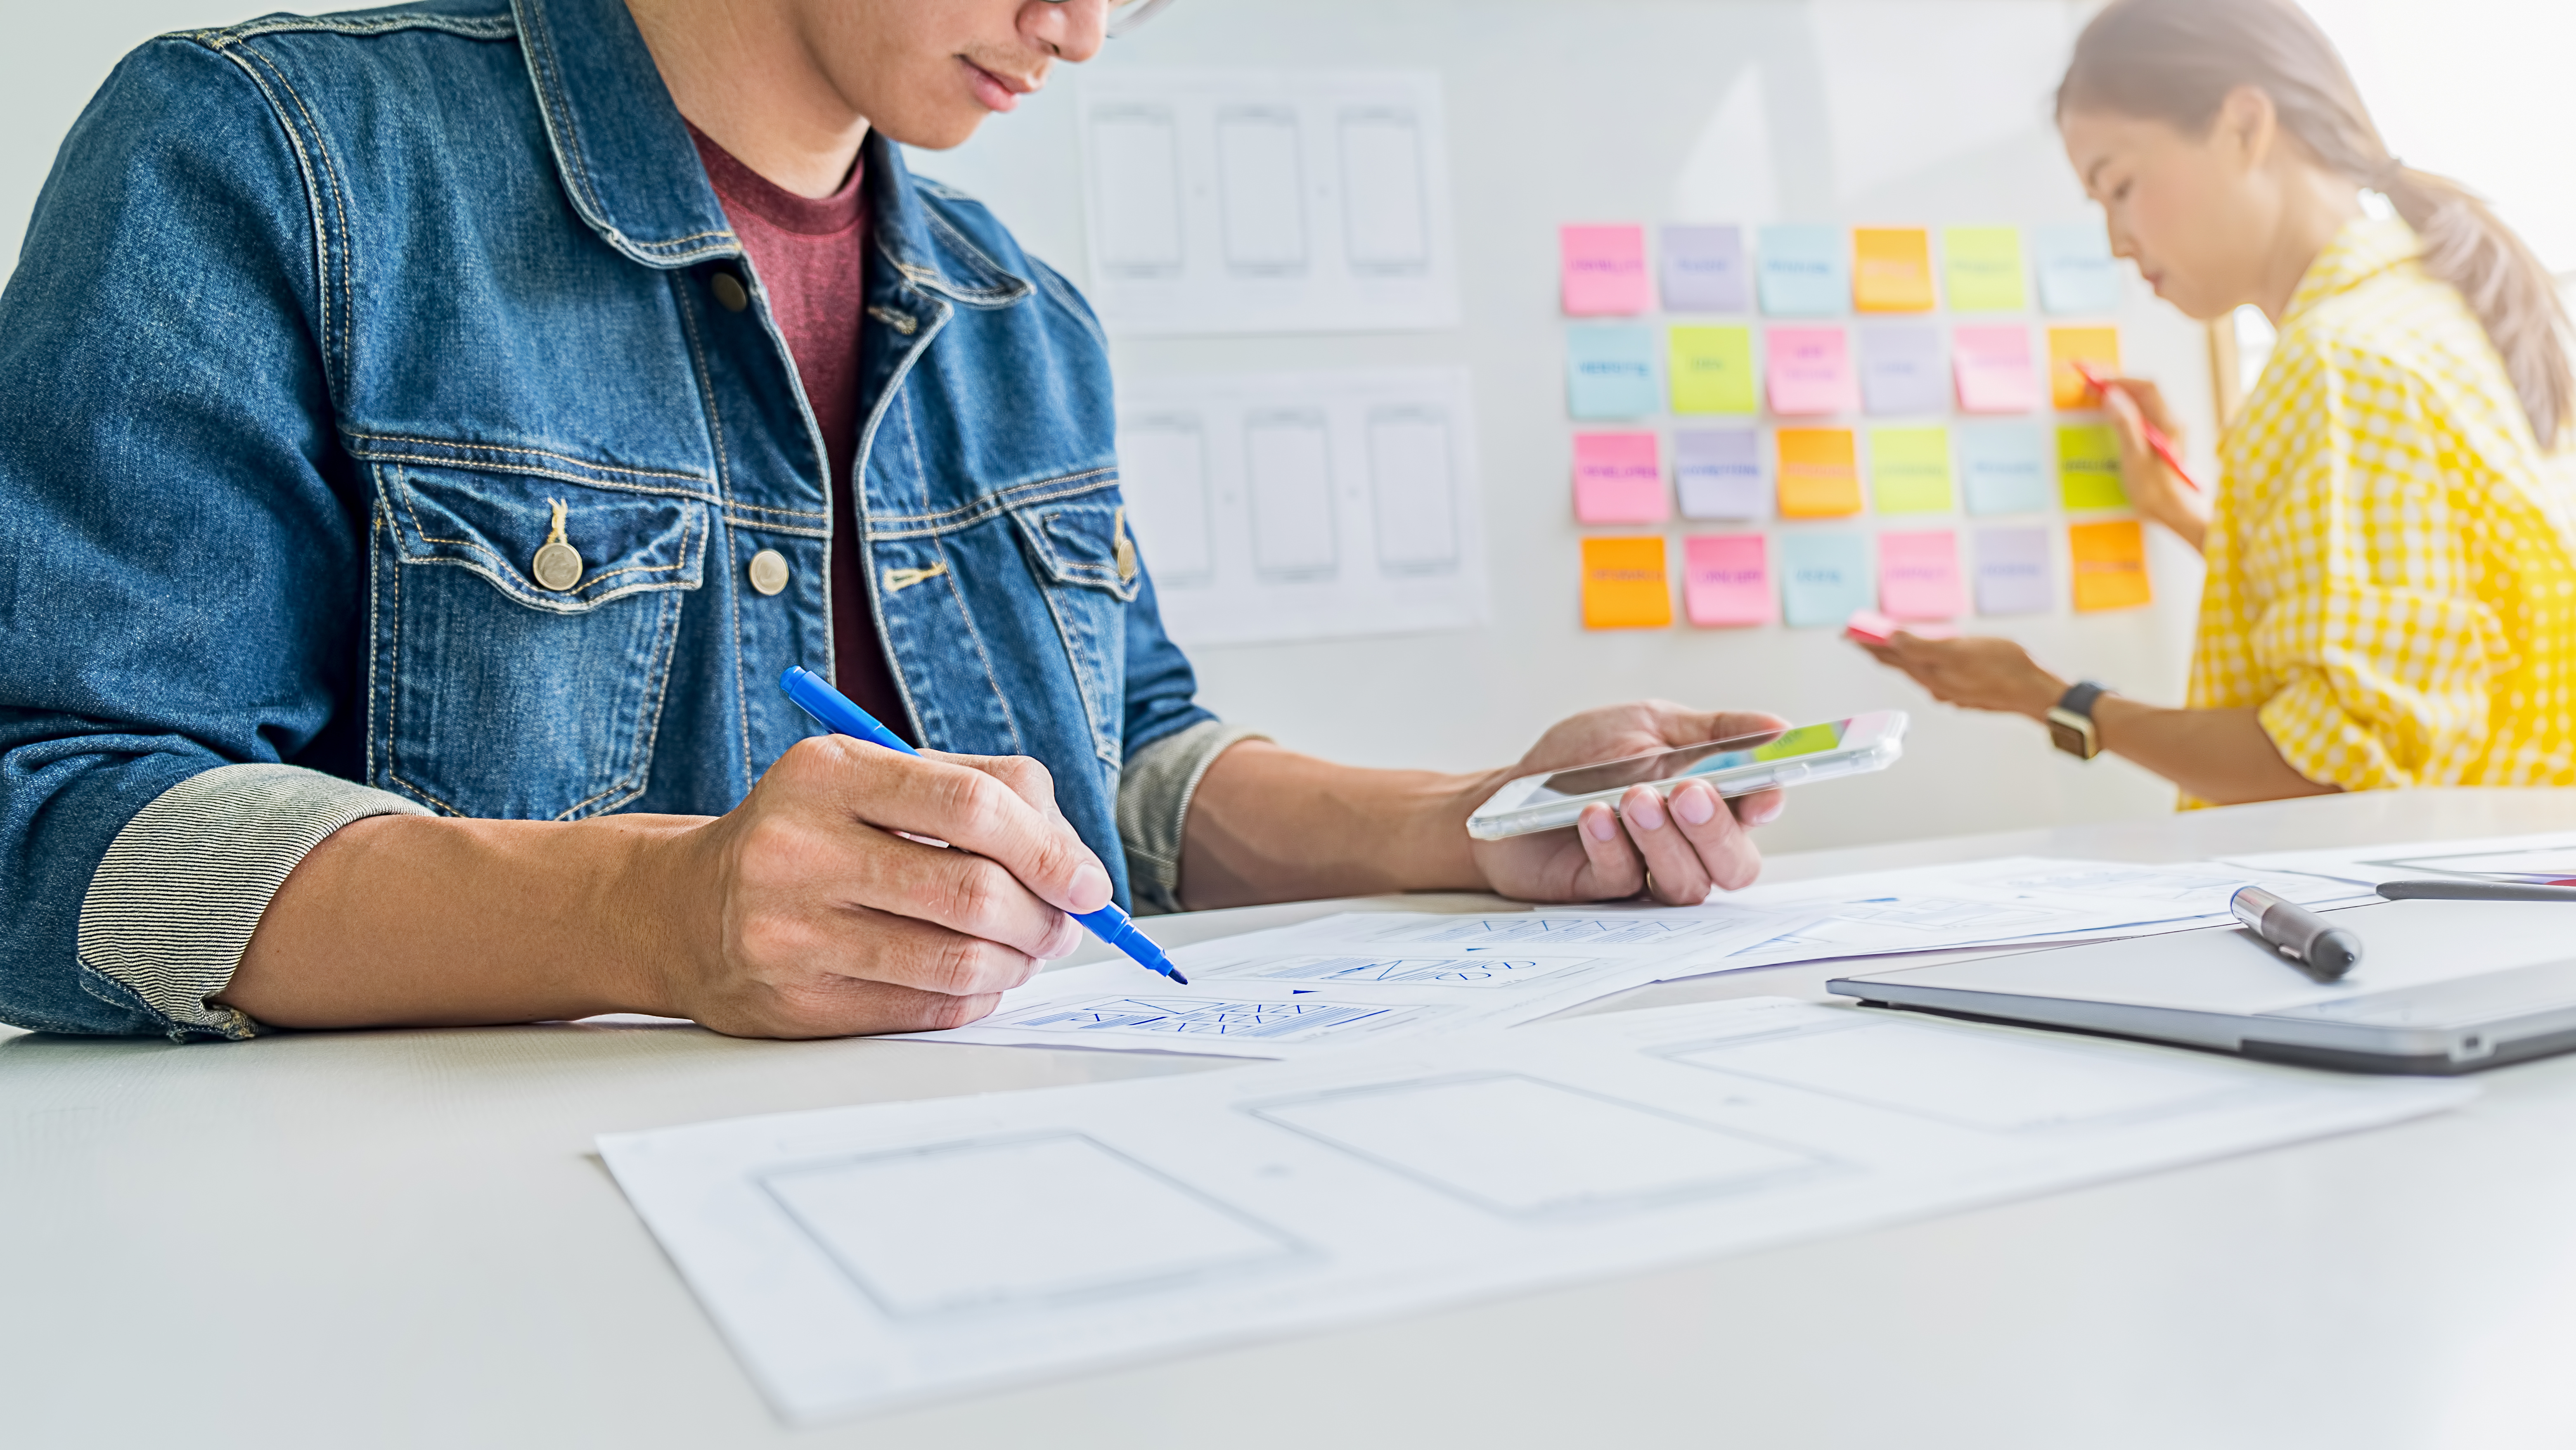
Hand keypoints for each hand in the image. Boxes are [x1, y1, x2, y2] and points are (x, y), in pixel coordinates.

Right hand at [638, 736, 1106, 1037]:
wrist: (682, 909)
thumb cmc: (808, 836)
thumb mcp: (876, 780)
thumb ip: (982, 792)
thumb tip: (1076, 863)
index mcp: (828, 773)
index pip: (973, 805)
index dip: (1051, 850)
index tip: (1090, 883)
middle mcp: (799, 849)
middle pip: (975, 893)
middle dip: (1045, 918)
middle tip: (1064, 925)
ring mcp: (791, 932)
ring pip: (959, 962)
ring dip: (1019, 964)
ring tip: (1024, 952)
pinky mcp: (796, 1004)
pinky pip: (928, 1011)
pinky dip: (977, 998)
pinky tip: (976, 978)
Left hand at [1469, 700, 1789, 906]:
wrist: (1505, 792)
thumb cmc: (1576, 761)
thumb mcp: (1648, 725)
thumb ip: (1714, 731)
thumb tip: (1777, 728)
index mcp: (1706, 804)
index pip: (1755, 816)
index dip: (1766, 806)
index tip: (1760, 792)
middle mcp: (1684, 846)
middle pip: (1734, 865)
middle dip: (1717, 830)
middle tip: (1689, 793)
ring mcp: (1646, 873)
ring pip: (1686, 882)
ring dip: (1664, 838)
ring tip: (1634, 798)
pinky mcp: (1603, 892)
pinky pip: (1623, 880)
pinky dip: (1612, 846)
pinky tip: (1594, 815)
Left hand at [1857, 633, 2065, 718]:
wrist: (2035, 693)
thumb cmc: (2003, 667)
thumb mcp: (1960, 650)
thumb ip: (1923, 645)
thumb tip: (1892, 638)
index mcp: (1930, 672)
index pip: (1889, 655)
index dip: (1867, 643)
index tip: (1847, 634)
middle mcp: (1936, 683)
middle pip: (1899, 664)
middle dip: (1878, 649)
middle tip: (1858, 638)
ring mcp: (1951, 689)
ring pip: (1917, 671)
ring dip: (1899, 657)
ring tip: (1885, 648)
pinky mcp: (1966, 690)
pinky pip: (1936, 676)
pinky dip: (1924, 665)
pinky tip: (1928, 663)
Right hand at [2098, 375, 2209, 551]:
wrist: (2180, 516)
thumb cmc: (2158, 493)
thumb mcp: (2136, 459)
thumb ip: (2125, 426)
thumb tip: (2112, 396)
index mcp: (2168, 423)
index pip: (2145, 387)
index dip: (2120, 380)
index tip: (2095, 382)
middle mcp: (2172, 423)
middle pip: (2145, 393)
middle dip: (2118, 385)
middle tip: (2091, 388)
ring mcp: (2169, 433)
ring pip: (2144, 404)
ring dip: (2121, 398)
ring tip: (2097, 401)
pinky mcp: (2164, 443)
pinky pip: (2144, 418)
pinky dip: (2126, 412)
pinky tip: (2112, 420)